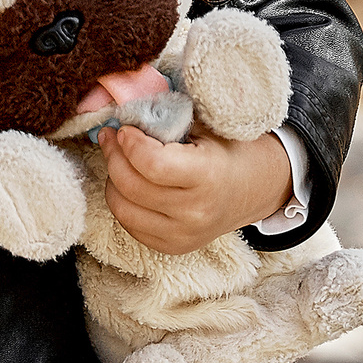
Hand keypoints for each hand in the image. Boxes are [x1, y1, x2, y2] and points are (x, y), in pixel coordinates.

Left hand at [95, 125, 292, 255]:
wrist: (250, 190)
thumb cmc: (226, 151)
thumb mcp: (206, 127)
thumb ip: (168, 120)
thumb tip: (124, 115)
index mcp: (209, 176)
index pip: (153, 164)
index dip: (130, 144)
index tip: (125, 129)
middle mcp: (196, 212)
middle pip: (131, 185)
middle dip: (114, 155)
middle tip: (111, 137)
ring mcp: (183, 234)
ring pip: (123, 207)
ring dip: (113, 179)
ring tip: (118, 159)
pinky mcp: (172, 247)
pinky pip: (129, 224)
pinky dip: (122, 201)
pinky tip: (128, 182)